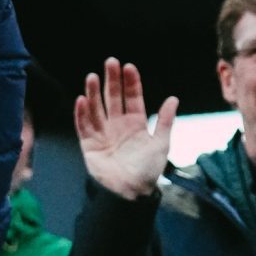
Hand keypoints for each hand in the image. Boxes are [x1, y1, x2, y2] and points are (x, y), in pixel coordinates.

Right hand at [75, 58, 178, 198]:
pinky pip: (83, 126)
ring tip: (93, 77)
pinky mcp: (89, 145)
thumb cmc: (148, 170)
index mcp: (135, 124)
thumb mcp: (161, 144)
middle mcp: (118, 126)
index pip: (132, 98)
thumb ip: (164, 121)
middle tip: (110, 62)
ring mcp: (103, 134)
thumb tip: (173, 99)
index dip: (131, 83)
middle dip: (112, 81)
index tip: (129, 67)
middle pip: (112, 98)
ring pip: (96, 108)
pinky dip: (81, 114)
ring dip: (94, 93)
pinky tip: (81, 100)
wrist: (131, 193)